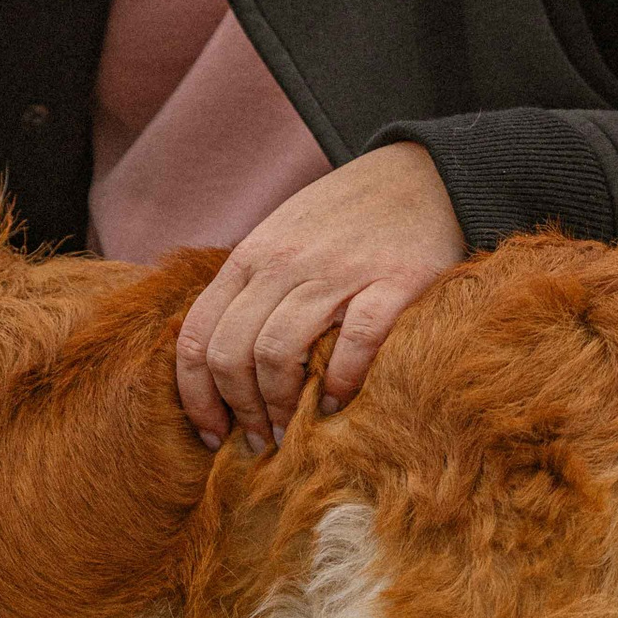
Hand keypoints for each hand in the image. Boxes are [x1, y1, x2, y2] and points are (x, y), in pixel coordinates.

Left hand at [174, 143, 466, 453]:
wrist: (422, 176)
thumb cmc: (345, 220)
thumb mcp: (282, 239)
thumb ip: (251, 289)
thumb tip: (217, 368)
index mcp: (252, 257)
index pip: (197, 335)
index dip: (195, 396)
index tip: (209, 433)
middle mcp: (285, 263)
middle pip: (231, 353)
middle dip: (238, 411)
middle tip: (258, 441)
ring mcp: (338, 272)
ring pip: (279, 353)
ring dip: (278, 407)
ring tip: (290, 432)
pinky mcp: (394, 282)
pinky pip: (354, 343)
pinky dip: (340, 383)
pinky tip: (337, 401)